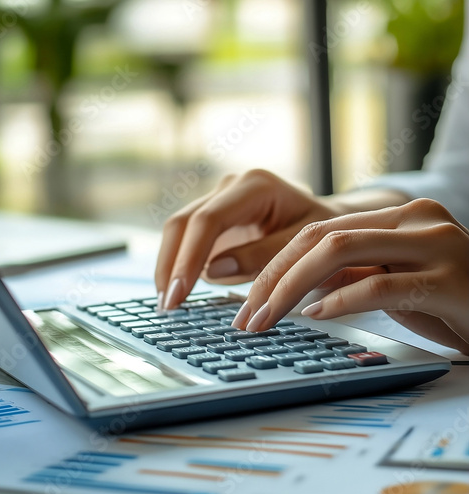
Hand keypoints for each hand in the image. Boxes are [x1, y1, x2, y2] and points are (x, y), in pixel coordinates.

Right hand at [155, 169, 343, 308]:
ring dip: (170, 266)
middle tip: (167, 305)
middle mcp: (231, 187)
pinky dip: (180, 264)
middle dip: (171, 265)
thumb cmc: (321, 233)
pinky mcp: (215, 217)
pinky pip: (188, 238)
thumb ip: (261, 257)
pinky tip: (179, 290)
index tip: (179, 294)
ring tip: (169, 302)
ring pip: (179, 230)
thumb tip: (213, 270)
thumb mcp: (303, 246)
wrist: (326, 220)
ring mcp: (220, 200)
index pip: (208, 220)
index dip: (189, 258)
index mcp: (255, 186)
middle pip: (183, 223)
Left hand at [232, 198, 468, 354]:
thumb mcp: (391, 283)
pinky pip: (381, 285)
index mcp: (399, 217)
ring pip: (341, 251)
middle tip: (245, 314)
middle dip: (273, 277)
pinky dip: (340, 300)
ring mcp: (437, 245)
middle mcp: (417, 220)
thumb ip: (349, 276)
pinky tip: (316, 315)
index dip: (276, 264)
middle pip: (321, 237)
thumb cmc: (449, 302)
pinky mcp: (452, 280)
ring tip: (266, 317)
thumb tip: (295, 287)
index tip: (249, 298)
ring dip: (292, 288)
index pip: (319, 231)